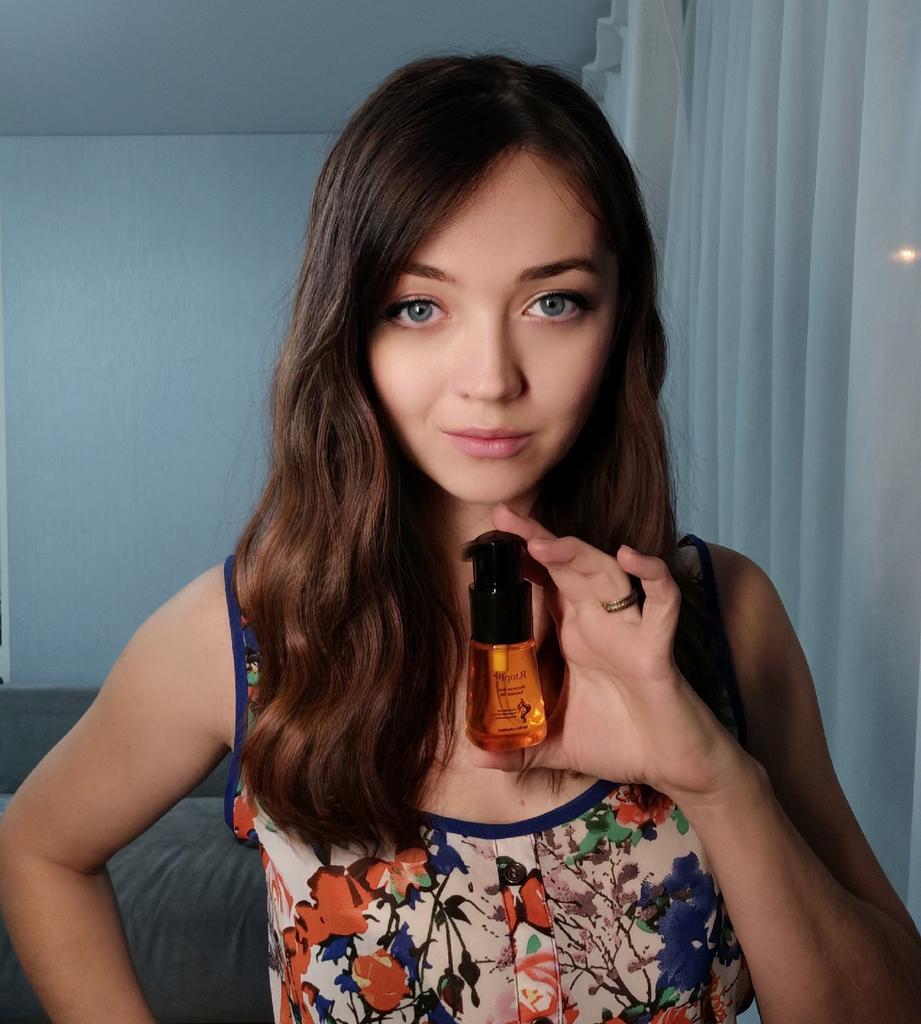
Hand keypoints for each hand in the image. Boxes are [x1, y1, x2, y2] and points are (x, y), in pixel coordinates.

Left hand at [465, 502, 748, 803]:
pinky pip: (661, 603)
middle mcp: (598, 623)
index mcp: (571, 635)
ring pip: (604, 574)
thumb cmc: (618, 742)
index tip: (489, 536)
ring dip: (577, 554)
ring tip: (543, 543)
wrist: (672, 769)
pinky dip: (652, 576)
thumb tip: (474, 757)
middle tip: (505, 515)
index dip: (520, 557)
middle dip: (538, 539)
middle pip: (567, 566)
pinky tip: (631, 556)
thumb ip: (517, 748)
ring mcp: (628, 630)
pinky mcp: (657, 648)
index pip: (542, 583)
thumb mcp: (554, 746)